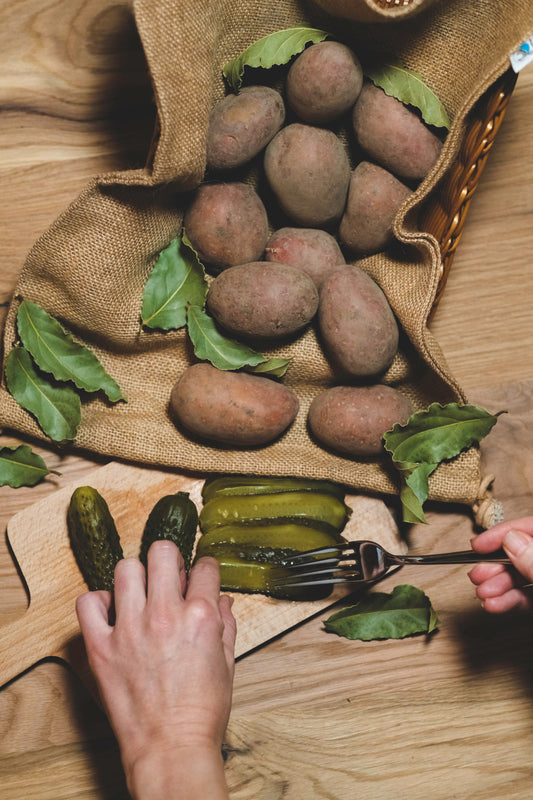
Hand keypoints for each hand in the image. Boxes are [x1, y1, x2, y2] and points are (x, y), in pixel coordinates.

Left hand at [75, 540, 236, 799]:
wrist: (170, 749)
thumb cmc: (201, 713)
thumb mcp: (227, 664)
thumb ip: (225, 624)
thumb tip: (222, 600)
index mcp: (201, 617)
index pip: (205, 567)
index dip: (205, 568)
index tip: (200, 574)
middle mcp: (165, 614)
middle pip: (162, 552)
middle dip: (170, 559)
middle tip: (168, 576)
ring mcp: (130, 628)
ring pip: (125, 569)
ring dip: (136, 577)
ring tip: (140, 594)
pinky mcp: (101, 647)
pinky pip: (88, 604)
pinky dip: (98, 603)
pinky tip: (112, 613)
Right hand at [469, 517, 532, 612]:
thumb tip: (511, 540)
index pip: (530, 527)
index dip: (502, 534)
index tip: (478, 545)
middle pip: (521, 553)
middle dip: (495, 565)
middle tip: (476, 574)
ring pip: (521, 576)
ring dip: (497, 586)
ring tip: (482, 593)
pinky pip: (527, 597)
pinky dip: (509, 601)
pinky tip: (493, 604)